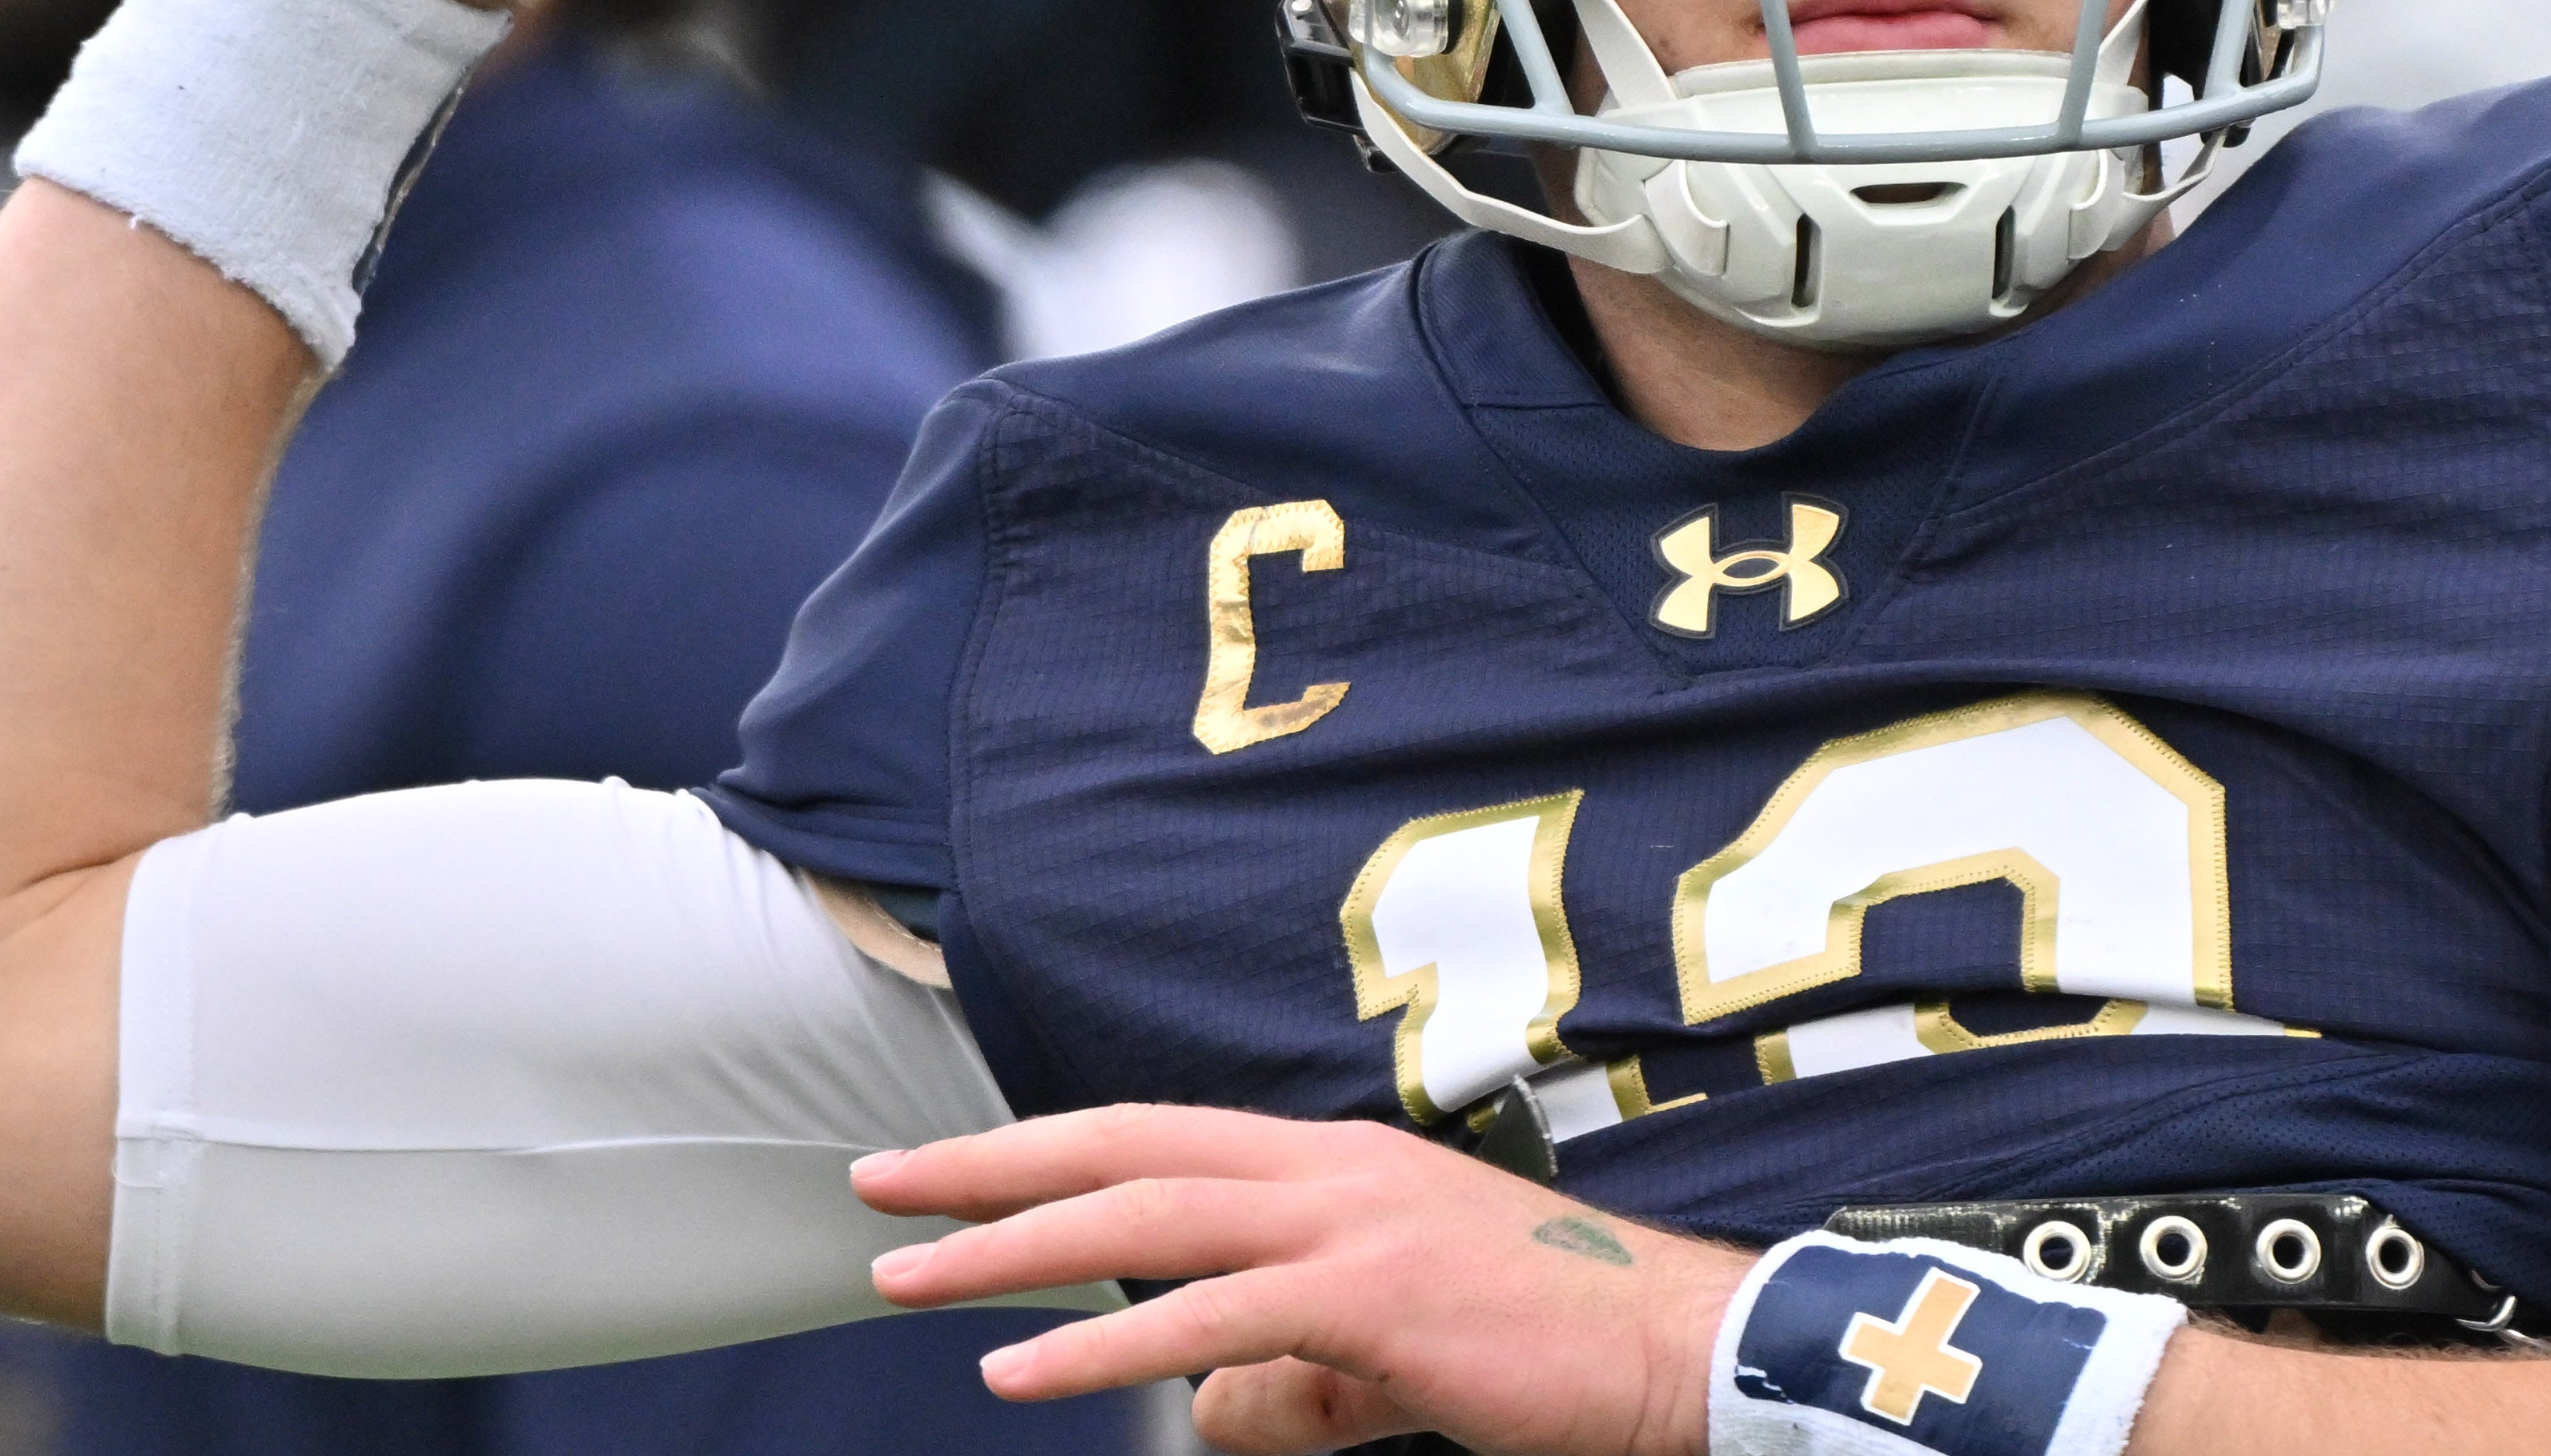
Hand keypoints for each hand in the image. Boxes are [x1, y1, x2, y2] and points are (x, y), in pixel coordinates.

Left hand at [853, 1104, 1749, 1455]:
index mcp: (1329, 1160)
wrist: (1670, 1347)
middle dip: (989, 1170)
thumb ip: (1291, 1375)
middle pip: (1122, 1152)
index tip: (945, 1171)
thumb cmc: (1541, 1340)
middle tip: (880, 1191)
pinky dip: (1103, 1348)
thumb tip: (1205, 1411)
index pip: (1152, 1138)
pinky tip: (1021, 1375)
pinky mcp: (1368, 1297)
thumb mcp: (1390, 1350)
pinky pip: (1208, 1318)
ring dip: (1012, 1250)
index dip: (1041, 1150)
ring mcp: (1347, 1222)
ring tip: (910, 1281)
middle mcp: (1326, 1167)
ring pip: (1144, 1218)